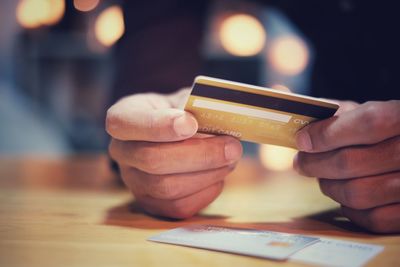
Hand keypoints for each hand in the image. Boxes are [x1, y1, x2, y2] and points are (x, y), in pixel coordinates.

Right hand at [106, 89, 242, 218]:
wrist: (175, 135)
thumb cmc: (181, 112)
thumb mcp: (184, 99)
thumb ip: (195, 107)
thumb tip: (217, 121)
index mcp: (122, 118)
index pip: (125, 123)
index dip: (158, 125)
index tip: (191, 123)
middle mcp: (122, 152)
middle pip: (152, 160)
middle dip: (199, 154)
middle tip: (231, 146)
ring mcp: (134, 182)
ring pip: (167, 187)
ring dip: (208, 173)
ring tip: (231, 158)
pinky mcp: (153, 205)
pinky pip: (179, 206)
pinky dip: (206, 190)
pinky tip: (218, 174)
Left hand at [293, 100, 399, 232]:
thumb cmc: (391, 133)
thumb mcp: (374, 112)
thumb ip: (343, 113)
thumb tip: (305, 128)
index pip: (368, 123)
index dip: (327, 134)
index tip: (302, 140)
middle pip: (351, 162)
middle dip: (315, 164)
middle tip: (302, 162)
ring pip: (357, 193)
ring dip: (330, 187)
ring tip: (323, 178)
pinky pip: (374, 219)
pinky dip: (352, 210)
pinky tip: (345, 198)